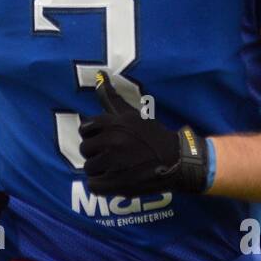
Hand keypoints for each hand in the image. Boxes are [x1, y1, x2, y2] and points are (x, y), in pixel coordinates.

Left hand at [78, 71, 210, 197]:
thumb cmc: (151, 135)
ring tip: (116, 166)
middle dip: (96, 152)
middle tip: (113, 154)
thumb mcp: (131, 113)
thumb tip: (98, 74)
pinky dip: (101, 185)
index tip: (106, 139)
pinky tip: (115, 179)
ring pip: (89, 168)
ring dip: (99, 169)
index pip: (85, 129)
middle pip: (85, 149)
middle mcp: (112, 141)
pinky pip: (93, 186)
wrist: (175, 160)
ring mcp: (114, 164)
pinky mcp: (117, 184)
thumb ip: (110, 97)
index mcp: (113, 123)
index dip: (94, 135)